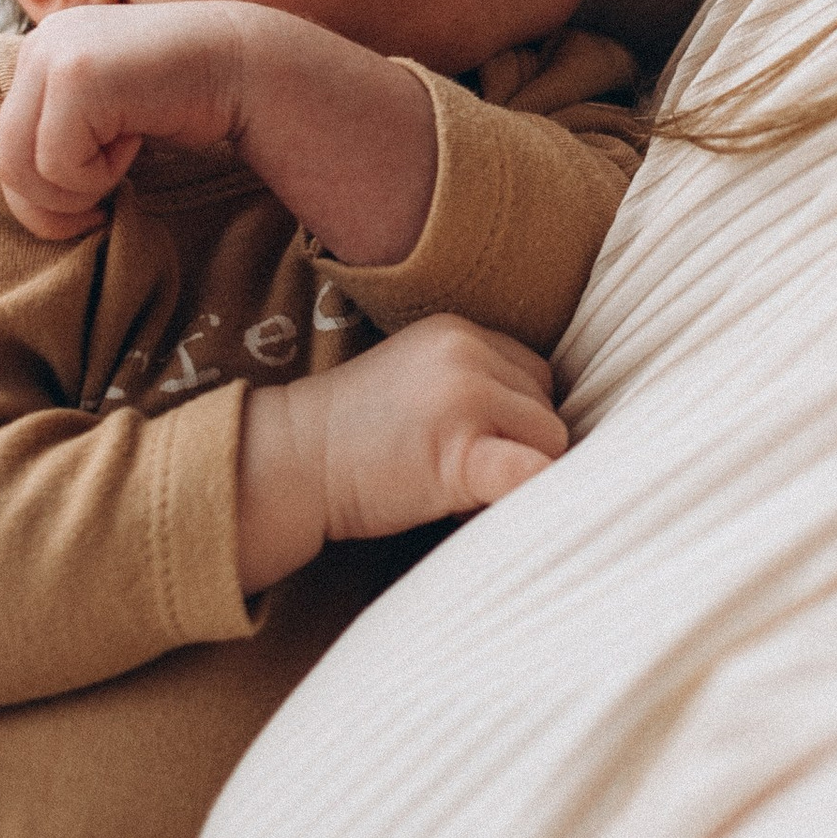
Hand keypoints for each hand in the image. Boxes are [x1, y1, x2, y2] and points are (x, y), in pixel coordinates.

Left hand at [0, 2, 254, 240]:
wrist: (245, 66)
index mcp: (40, 53)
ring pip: (25, 167)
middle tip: (103, 206)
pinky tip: (137, 138)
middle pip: (6, 162)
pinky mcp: (76, 74)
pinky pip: (60, 162)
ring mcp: (54, 54)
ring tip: (124, 161)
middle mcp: (38, 44)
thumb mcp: (105, 120)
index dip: (43, 194)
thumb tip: (27, 210)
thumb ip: (60, 140)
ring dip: (80, 188)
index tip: (92, 203)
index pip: (5, 147)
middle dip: (55, 204)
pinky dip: (101, 173)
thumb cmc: (183, 102)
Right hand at [236, 316, 567, 591]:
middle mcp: (469, 352)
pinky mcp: (460, 450)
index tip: (471, 447)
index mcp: (459, 331)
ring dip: (518, 474)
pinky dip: (534, 492)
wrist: (287, 463)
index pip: (532, 374)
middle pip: (544, 405)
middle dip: (517, 447)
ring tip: (455, 493)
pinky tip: (489, 506)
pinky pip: (531, 471)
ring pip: (549, 439)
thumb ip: (473, 381)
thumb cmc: (351, 437)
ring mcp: (466, 397)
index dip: (514, 419)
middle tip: (457, 477)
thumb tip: (538, 429)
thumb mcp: (417, 380)